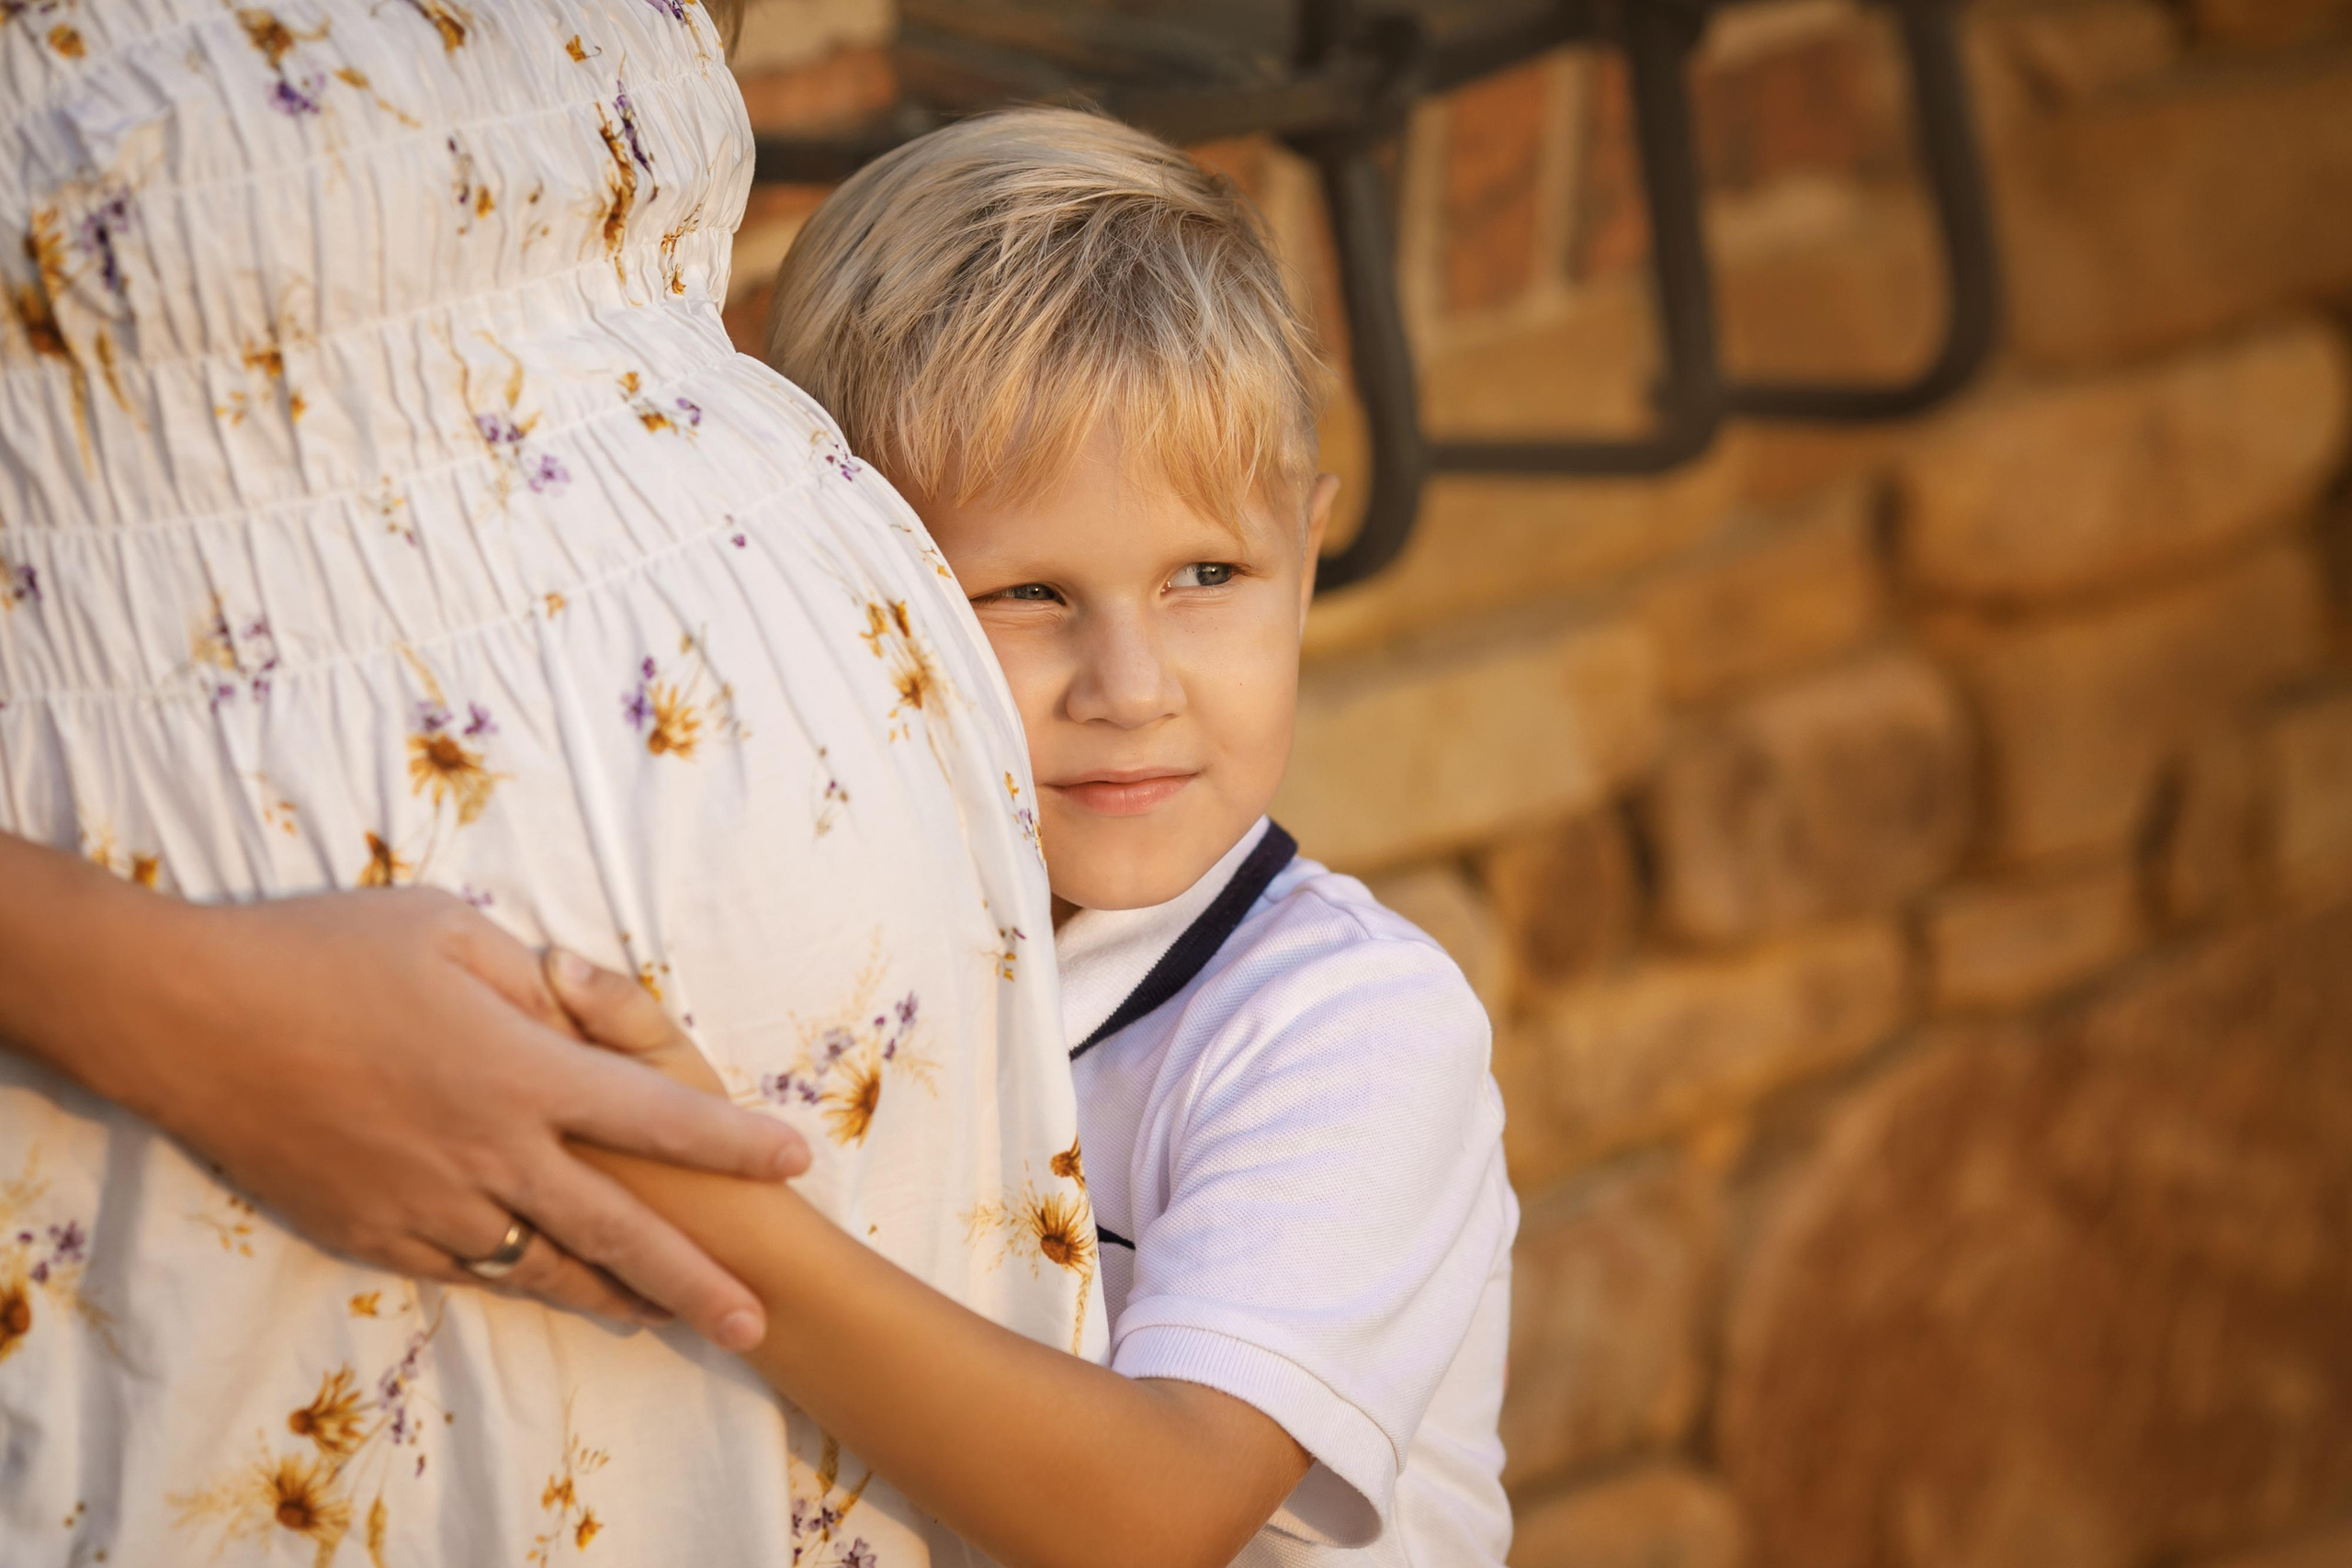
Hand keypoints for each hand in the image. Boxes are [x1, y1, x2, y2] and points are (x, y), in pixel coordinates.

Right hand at [113, 887, 805, 1349]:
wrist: (188, 1018)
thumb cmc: (321, 950)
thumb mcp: (448, 928)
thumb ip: (532, 981)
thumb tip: (579, 1015)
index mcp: (519, 1068)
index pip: (655, 1116)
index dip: (731, 1143)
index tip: (793, 1161)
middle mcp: (488, 1149)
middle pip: (618, 1230)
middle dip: (696, 1280)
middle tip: (757, 1322)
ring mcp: (428, 1201)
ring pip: (544, 1266)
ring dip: (613, 1294)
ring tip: (669, 1317)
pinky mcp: (372, 1230)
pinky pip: (466, 1267)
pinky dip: (519, 1277)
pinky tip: (556, 1286)